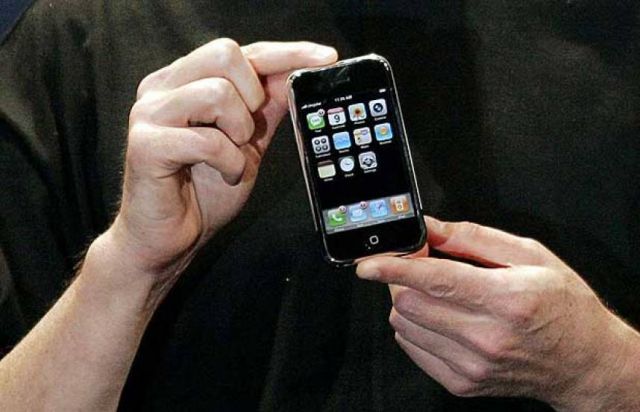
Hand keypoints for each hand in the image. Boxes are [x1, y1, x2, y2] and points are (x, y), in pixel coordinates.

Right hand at [106, 39, 336, 279]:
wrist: (170, 239)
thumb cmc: (202, 191)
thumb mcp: (246, 142)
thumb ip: (266, 107)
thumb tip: (298, 74)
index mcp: (184, 81)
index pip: (241, 52)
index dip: (287, 52)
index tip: (326, 58)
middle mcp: (162, 88)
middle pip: (225, 54)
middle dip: (251, 98)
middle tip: (246, 134)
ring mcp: (149, 113)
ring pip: (217, 93)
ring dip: (238, 135)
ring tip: (230, 159)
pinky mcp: (146, 144)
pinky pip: (208, 140)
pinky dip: (229, 164)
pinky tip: (222, 176)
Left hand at [356, 217, 639, 410]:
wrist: (583, 363)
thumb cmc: (563, 306)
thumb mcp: (531, 256)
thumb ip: (474, 238)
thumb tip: (430, 227)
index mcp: (506, 299)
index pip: (435, 281)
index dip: (394, 268)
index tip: (368, 263)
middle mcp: (486, 337)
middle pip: (409, 303)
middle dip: (401, 279)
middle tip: (419, 265)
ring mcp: (472, 365)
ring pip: (405, 326)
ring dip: (407, 302)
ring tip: (436, 293)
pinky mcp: (462, 383)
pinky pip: (413, 348)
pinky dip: (415, 327)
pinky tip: (440, 317)